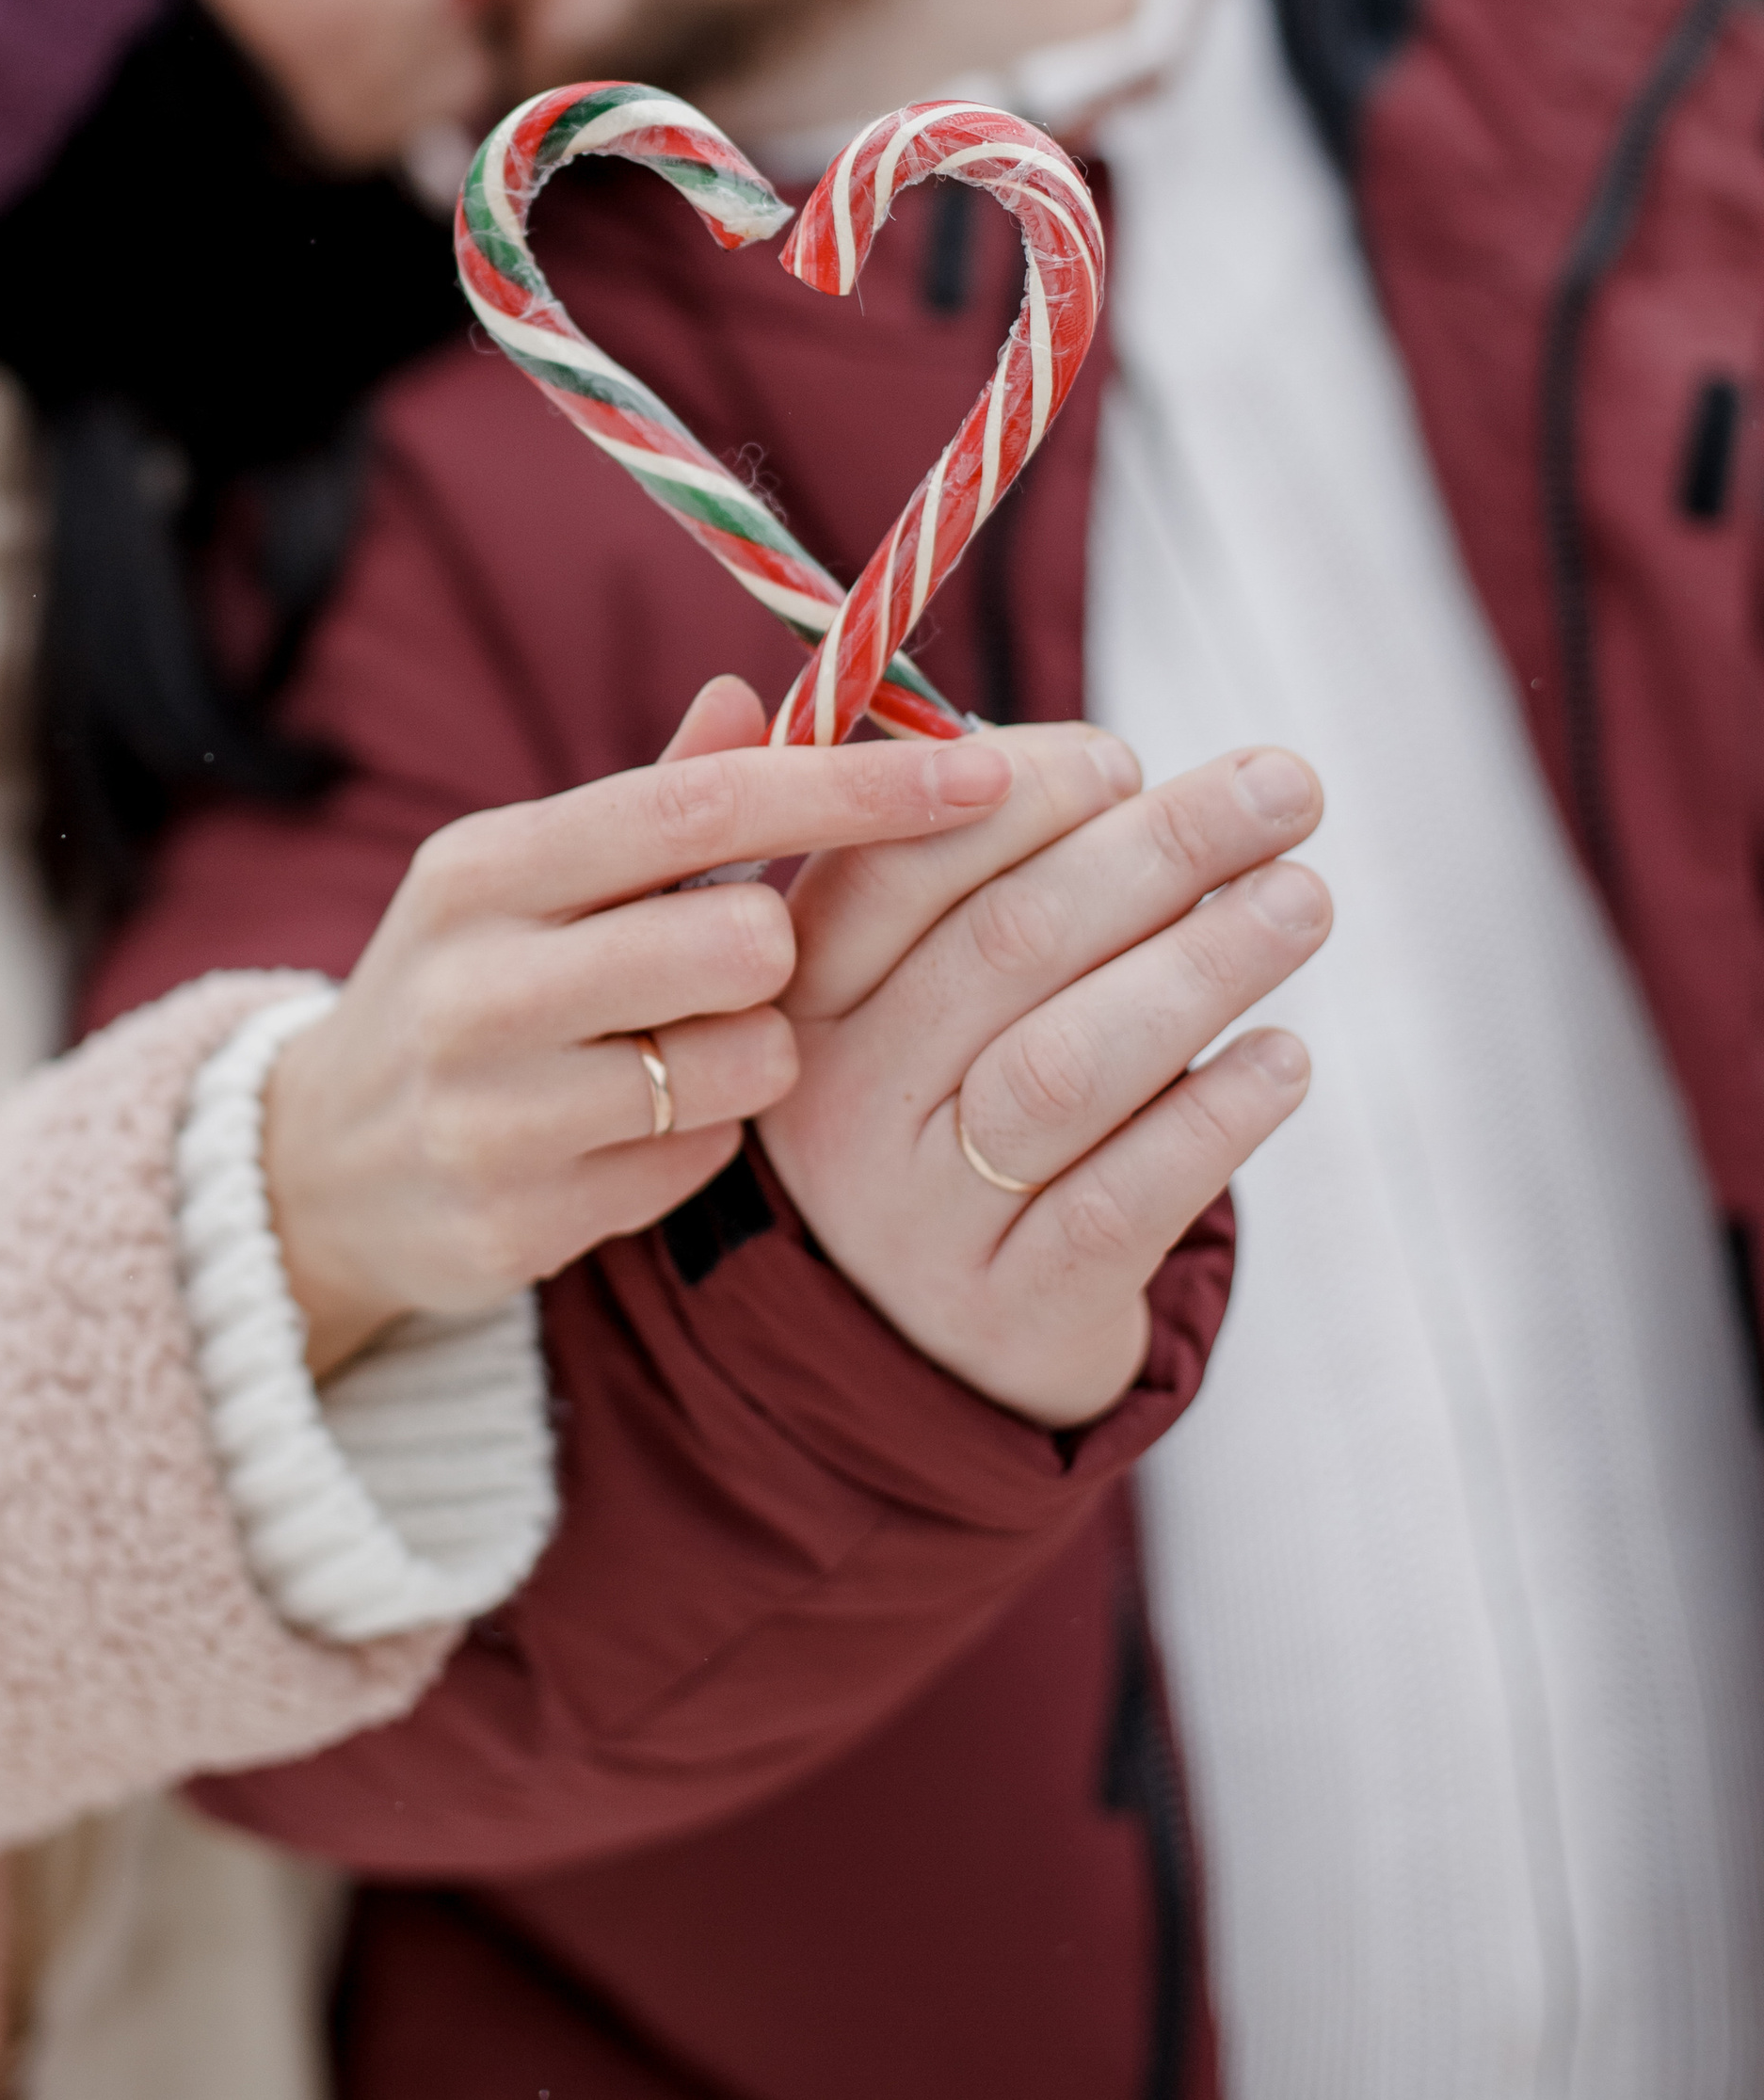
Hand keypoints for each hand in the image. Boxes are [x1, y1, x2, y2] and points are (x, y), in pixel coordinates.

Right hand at [264, 682, 1014, 1376]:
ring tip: (670, 1052)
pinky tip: (628, 1129)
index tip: (979, 772)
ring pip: (740, 1062)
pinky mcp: (514, 1222)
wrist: (315, 1164)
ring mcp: (489, 1111)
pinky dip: (696, 1139)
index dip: (853, 788)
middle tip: (729, 963)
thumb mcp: (529, 877)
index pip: (703, 805)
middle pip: (741, 940)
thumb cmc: (472, 984)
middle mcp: (476, 980)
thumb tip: (756, 692)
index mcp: (486, 866)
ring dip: (746, 1055)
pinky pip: (700, 1163)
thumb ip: (659, 795)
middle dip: (775, 952)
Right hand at [761, 712, 1327, 1428]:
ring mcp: (920, 1215)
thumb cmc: (941, 1108)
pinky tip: (1284, 1058)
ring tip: (1306, 899)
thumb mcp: (904, 997)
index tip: (1130, 761)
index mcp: (805, 996)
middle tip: (1284, 790)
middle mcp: (843, 1101)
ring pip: (1066, 1067)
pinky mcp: (1013, 1311)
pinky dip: (1209, 1118)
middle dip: (1161, 848)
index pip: (899, 866)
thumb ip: (959, 871)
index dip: (1022, 794)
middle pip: (1007, 944)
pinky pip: (1119, 1201)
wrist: (908, 1350)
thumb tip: (1085, 760)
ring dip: (1201, 966)